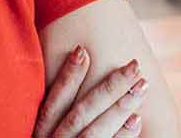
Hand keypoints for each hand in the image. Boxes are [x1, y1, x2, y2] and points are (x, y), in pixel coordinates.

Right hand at [32, 45, 149, 137]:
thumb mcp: (48, 137)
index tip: (83, 50)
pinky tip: (137, 121)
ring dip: (120, 108)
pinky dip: (123, 137)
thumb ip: (59, 118)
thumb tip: (78, 73)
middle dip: (109, 87)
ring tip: (141, 88)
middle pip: (81, 114)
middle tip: (134, 66)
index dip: (68, 78)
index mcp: (39, 137)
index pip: (53, 103)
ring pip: (94, 133)